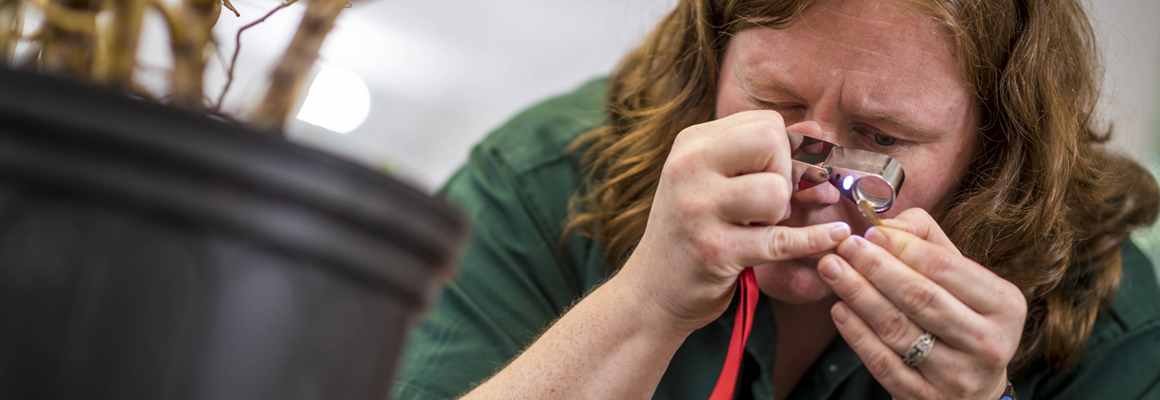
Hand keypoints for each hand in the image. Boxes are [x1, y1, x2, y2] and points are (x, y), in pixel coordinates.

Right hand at [620, 110, 850, 333]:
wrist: (652, 291)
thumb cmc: (692, 231)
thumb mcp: (716, 181)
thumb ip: (764, 153)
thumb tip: (818, 131)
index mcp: (691, 145)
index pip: (765, 123)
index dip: (785, 151)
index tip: (776, 178)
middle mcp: (688, 169)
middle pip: (771, 143)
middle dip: (786, 173)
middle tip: (770, 203)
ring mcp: (698, 210)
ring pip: (776, 192)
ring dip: (781, 214)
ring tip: (758, 227)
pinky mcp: (714, 251)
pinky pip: (782, 240)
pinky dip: (815, 239)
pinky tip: (835, 236)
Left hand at [818, 208, 1025, 399]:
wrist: (973, 387)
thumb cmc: (962, 317)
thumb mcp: (961, 278)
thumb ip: (928, 241)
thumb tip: (886, 225)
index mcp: (1004, 305)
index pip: (947, 268)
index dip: (904, 248)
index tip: (870, 232)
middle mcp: (988, 343)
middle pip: (920, 298)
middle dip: (876, 268)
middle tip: (844, 247)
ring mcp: (957, 376)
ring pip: (898, 330)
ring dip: (858, 295)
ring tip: (832, 270)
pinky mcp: (925, 397)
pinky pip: (883, 363)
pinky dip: (856, 334)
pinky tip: (838, 309)